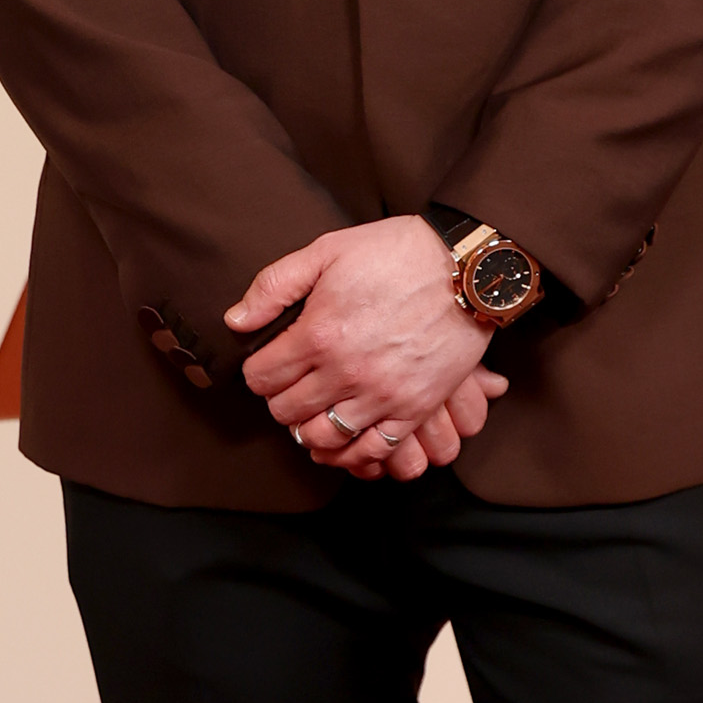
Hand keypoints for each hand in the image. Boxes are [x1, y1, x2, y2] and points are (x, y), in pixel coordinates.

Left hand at [228, 217, 508, 482]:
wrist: (466, 268)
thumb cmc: (396, 253)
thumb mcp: (327, 250)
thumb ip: (274, 285)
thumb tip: (235, 321)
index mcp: (318, 334)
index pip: (262, 378)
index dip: (258, 371)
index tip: (268, 364)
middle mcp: (345, 372)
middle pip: (287, 412)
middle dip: (280, 400)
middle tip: (290, 387)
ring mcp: (382, 395)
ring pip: (324, 437)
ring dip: (311, 429)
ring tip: (315, 412)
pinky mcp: (414, 408)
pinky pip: (373, 451)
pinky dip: (353, 452)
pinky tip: (347, 436)